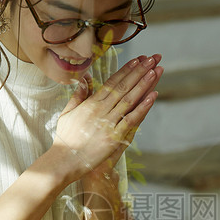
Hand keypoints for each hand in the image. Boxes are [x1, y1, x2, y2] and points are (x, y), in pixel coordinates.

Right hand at [53, 54, 162, 179]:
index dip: (126, 70)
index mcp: (91, 103)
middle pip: (123, 87)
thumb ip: (78, 96)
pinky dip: (143, 107)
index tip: (137, 60)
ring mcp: (108, 123)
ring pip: (129, 99)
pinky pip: (131, 119)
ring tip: (155, 71)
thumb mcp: (68, 113)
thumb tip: (85, 79)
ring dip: (143, 84)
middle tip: (152, 59)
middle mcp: (100, 110)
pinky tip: (153, 96)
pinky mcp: (114, 137)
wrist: (64, 160)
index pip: (112, 82)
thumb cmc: (65, 139)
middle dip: (139, 72)